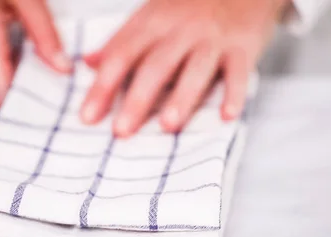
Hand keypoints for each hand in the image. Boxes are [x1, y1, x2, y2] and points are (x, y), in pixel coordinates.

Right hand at [0, 0, 71, 109]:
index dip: (25, 106)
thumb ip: (43, 34)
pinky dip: (10, 60)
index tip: (51, 107)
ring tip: (47, 64)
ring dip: (20, 73)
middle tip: (59, 85)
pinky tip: (28, 49)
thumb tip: (62, 68)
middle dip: (29, 89)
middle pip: (1, 88)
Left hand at [80, 0, 289, 136]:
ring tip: (167, 126)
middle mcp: (181, 29)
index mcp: (153, 21)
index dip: (103, 86)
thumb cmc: (190, 8)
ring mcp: (212, 38)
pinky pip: (238, 73)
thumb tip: (88, 63)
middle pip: (155, 66)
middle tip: (122, 131)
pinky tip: (226, 117)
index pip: (121, 55)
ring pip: (195, 70)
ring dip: (182, 98)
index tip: (88, 117)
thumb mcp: (152, 15)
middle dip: (137, 99)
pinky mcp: (242, 47)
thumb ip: (123, 41)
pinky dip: (234, 95)